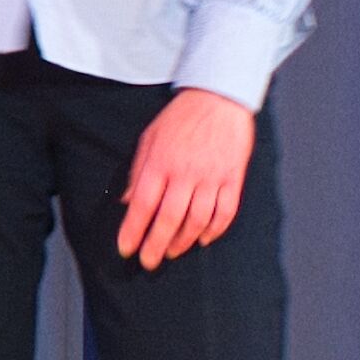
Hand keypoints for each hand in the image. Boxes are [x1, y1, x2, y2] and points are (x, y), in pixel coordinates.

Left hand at [117, 85, 254, 263]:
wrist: (218, 98)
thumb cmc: (181, 118)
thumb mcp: (149, 139)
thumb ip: (137, 172)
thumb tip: (126, 201)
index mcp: (160, 163)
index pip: (142, 205)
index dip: (133, 230)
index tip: (126, 248)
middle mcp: (186, 173)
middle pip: (169, 219)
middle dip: (156, 245)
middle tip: (148, 262)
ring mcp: (212, 177)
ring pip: (197, 220)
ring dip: (183, 242)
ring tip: (171, 252)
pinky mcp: (232, 179)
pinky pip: (225, 212)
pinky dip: (214, 230)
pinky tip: (203, 239)